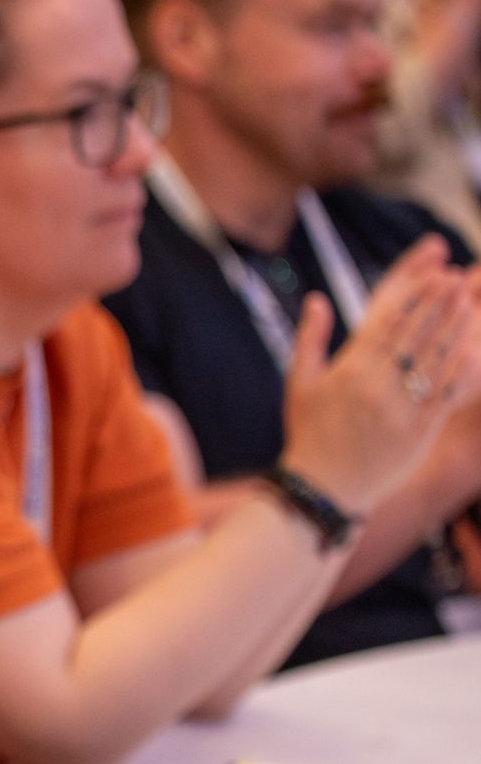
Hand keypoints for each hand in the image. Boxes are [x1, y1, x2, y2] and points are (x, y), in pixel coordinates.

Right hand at [281, 236, 480, 511]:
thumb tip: (317, 299)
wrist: (323, 488)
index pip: (388, 322)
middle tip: (456, 280)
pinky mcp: (420, 430)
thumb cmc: (309, 434)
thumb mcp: (298, 384)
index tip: (431, 275)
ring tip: (467, 303)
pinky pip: (446, 392)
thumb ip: (309, 339)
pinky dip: (460, 367)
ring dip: (454, 328)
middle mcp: (378, 386)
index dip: (413, 296)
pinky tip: (471, 347)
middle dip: (438, 304)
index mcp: (349, 371)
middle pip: (415, 335)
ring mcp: (401, 408)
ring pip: (435, 359)